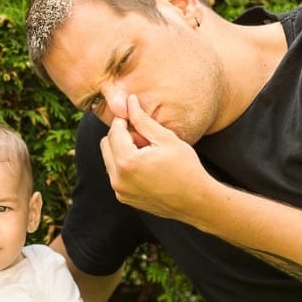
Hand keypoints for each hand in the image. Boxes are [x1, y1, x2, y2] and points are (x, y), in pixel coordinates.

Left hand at [99, 94, 214, 224]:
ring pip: (109, 160)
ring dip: (122, 151)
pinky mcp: (124, 198)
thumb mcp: (166, 139)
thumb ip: (143, 120)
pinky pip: (116, 174)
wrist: (196, 201)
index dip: (124, 120)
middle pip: (106, 145)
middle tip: (143, 137)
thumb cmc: (186, 168)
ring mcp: (120, 190)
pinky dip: (125, 166)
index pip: (114, 131)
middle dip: (120, 136)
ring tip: (146, 152)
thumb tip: (129, 101)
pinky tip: (146, 167)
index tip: (135, 116)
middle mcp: (118, 178)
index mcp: (127, 162)